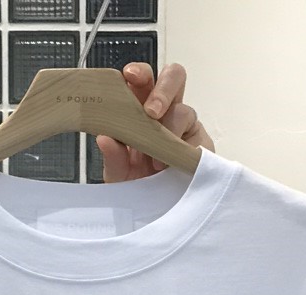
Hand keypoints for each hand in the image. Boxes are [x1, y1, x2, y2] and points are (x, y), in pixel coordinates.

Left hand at [96, 62, 214, 181]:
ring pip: (185, 110)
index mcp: (141, 109)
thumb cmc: (138, 184)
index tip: (128, 77)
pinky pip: (199, 138)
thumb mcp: (119, 175)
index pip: (143, 80)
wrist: (157, 209)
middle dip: (162, 90)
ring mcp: (186, 126)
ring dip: (170, 129)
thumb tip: (104, 137)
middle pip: (173, 78)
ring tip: (157, 160)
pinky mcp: (201, 145)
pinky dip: (186, 149)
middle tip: (150, 112)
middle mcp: (166, 111)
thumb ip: (113, 157)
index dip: (138, 74)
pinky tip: (174, 165)